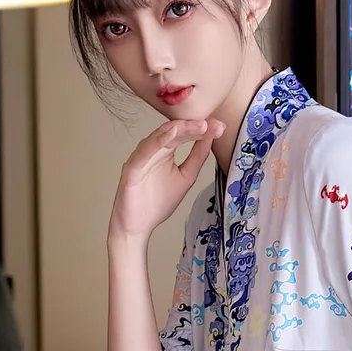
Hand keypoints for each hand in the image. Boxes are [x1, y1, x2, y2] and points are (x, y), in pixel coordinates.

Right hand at [108, 118, 224, 242]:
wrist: (137, 227)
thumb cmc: (156, 202)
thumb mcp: (185, 177)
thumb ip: (196, 158)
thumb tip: (210, 137)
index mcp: (165, 151)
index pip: (184, 134)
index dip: (202, 129)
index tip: (220, 126)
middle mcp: (152, 150)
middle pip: (174, 132)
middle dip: (194, 126)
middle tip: (212, 123)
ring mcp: (141, 157)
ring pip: (160, 137)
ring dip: (179, 129)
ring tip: (198, 124)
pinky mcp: (132, 167)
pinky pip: (145, 151)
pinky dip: (158, 140)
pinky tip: (171, 132)